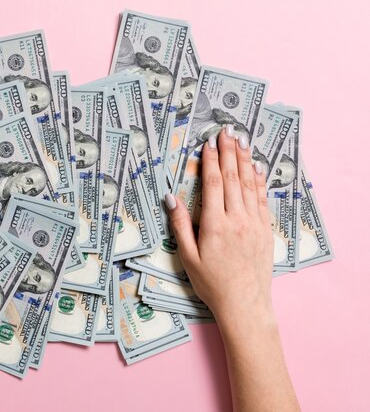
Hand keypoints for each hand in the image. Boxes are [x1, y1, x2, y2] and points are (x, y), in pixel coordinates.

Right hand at [165, 124, 273, 323]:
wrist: (245, 304)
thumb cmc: (212, 283)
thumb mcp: (188, 257)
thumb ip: (180, 226)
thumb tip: (170, 199)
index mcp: (215, 225)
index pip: (212, 184)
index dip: (210, 160)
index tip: (209, 142)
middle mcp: (237, 219)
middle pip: (232, 177)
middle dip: (228, 151)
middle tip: (226, 130)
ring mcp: (254, 223)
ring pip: (249, 184)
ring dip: (244, 160)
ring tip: (242, 140)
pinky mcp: (265, 229)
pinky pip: (262, 198)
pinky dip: (259, 180)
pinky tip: (257, 167)